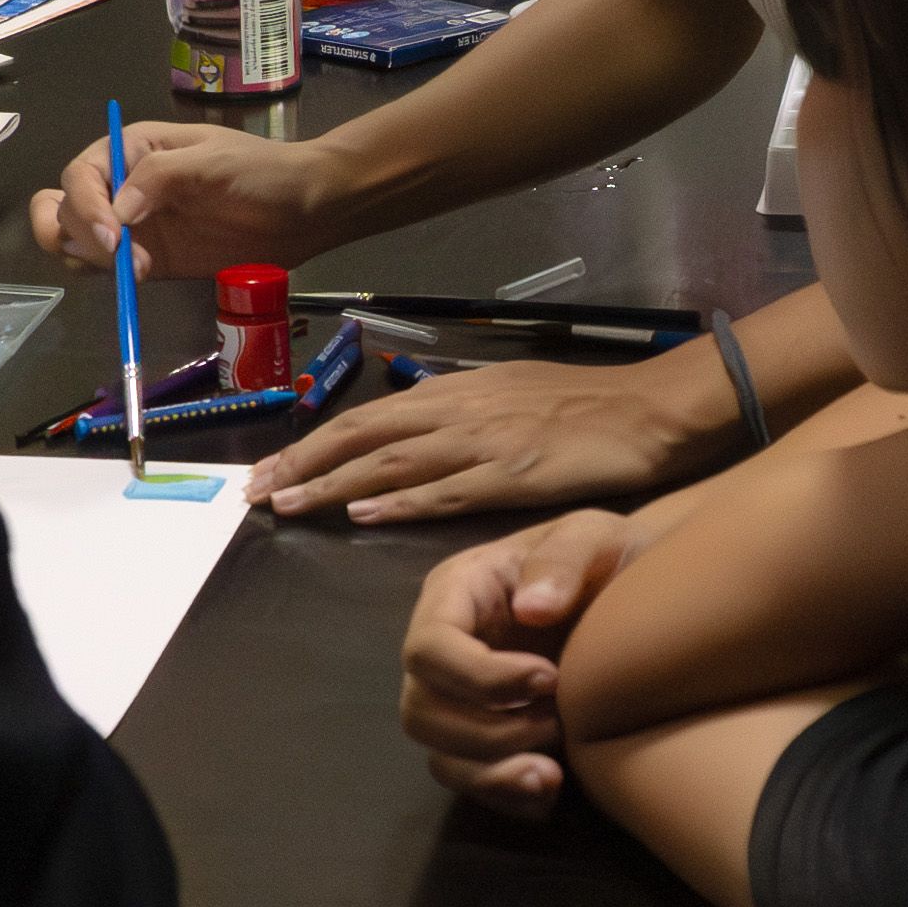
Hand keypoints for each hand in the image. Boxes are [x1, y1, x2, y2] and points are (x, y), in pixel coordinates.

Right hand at [26, 119, 354, 278]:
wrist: (305, 210)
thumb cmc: (263, 173)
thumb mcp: (213, 162)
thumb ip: (161, 177)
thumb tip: (118, 212)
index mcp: (132, 149)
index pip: (81, 175)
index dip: (85, 206)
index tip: (113, 236)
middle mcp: (122, 185)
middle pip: (64, 208)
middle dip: (80, 232)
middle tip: (118, 255)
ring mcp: (133, 225)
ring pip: (74, 240)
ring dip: (89, 257)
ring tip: (137, 268)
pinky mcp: (148, 259)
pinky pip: (105, 269)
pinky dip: (110, 277)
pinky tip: (144, 277)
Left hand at [245, 340, 724, 524]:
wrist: (652, 409)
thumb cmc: (585, 405)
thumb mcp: (509, 395)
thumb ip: (460, 411)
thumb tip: (415, 424)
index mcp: (452, 392)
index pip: (364, 419)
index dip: (311, 445)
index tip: (270, 470)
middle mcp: (456, 411)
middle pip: (360, 437)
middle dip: (302, 464)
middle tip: (255, 492)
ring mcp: (481, 442)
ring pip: (389, 463)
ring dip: (331, 485)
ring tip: (287, 505)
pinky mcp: (512, 475)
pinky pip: (443, 491)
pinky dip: (397, 501)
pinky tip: (360, 513)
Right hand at [398, 510, 635, 815]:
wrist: (637, 592)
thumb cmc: (605, 556)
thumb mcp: (590, 536)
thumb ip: (562, 562)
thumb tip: (531, 610)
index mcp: (456, 594)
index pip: (429, 647)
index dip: (479, 677)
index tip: (549, 679)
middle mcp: (444, 650)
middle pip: (421, 710)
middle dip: (485, 732)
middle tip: (556, 723)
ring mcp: (460, 697)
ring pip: (439, 753)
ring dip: (490, 772)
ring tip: (552, 773)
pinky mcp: (486, 733)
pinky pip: (471, 779)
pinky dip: (505, 794)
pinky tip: (550, 792)